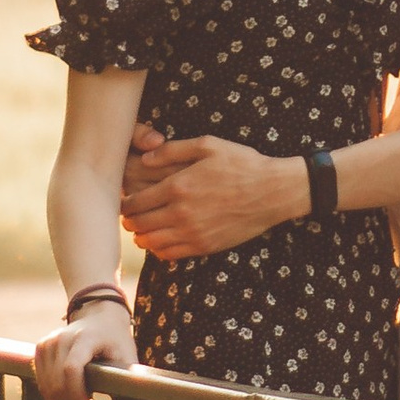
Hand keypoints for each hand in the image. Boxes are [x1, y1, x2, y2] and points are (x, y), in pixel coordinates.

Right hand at [32, 300, 135, 399]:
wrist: (99, 316)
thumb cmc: (116, 340)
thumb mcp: (126, 356)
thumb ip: (126, 379)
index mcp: (85, 338)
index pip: (71, 369)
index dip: (77, 395)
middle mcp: (62, 338)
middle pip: (57, 382)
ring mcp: (48, 342)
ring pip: (47, 385)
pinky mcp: (41, 348)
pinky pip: (42, 381)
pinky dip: (53, 397)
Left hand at [121, 133, 307, 259]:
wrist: (273, 192)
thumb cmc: (242, 163)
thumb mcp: (208, 145)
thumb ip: (172, 150)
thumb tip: (144, 158)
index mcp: (178, 186)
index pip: (135, 202)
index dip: (126, 203)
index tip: (127, 200)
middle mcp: (181, 213)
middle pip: (139, 224)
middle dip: (129, 220)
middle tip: (130, 215)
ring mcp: (193, 232)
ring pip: (151, 242)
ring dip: (141, 236)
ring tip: (142, 229)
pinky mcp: (205, 246)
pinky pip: (170, 254)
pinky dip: (159, 249)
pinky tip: (162, 241)